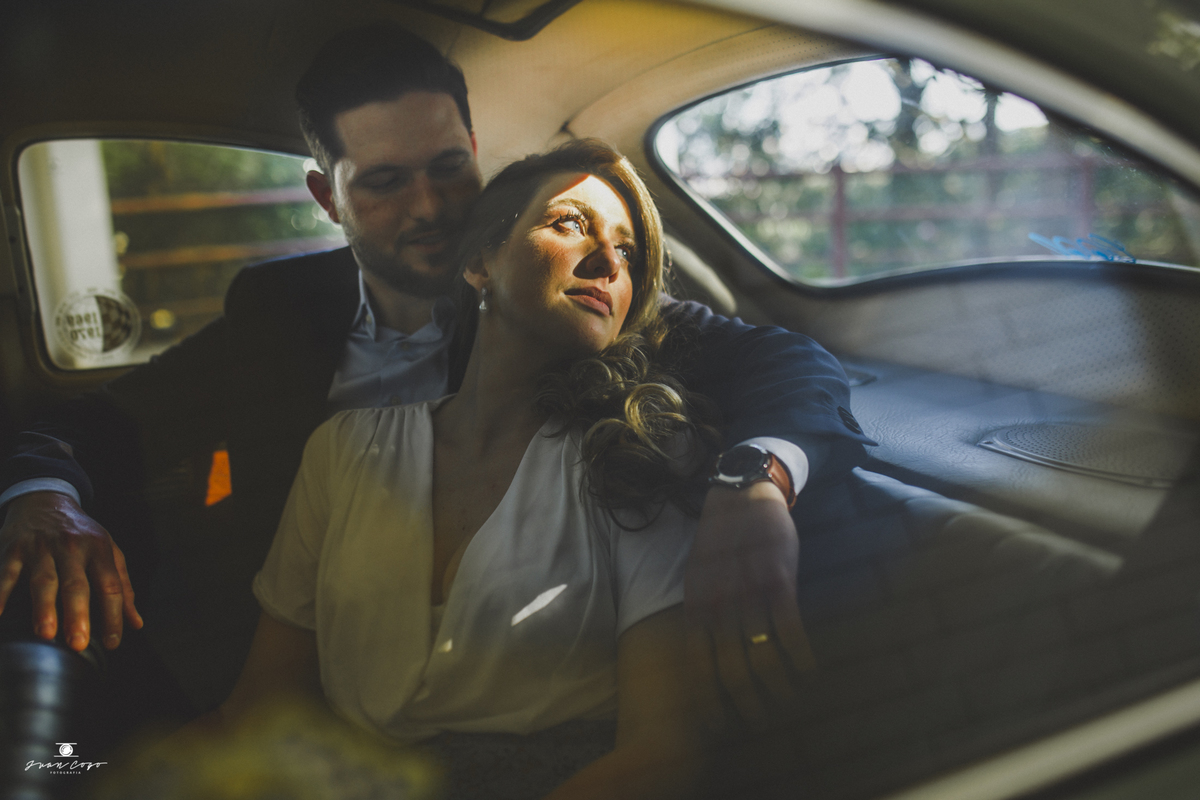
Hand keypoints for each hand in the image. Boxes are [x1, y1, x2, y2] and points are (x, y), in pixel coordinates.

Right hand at [0, 491, 141, 650]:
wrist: (45, 500)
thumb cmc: (82, 534)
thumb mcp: (109, 551)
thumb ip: (123, 586)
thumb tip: (136, 624)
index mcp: (100, 548)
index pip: (111, 585)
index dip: (114, 615)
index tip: (112, 643)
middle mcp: (72, 546)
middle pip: (77, 583)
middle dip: (77, 613)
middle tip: (78, 643)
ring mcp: (42, 547)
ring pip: (43, 579)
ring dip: (44, 607)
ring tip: (45, 633)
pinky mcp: (14, 548)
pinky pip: (7, 572)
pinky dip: (1, 592)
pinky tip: (0, 612)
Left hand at [684, 482, 814, 730]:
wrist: (743, 493)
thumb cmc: (720, 539)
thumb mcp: (697, 576)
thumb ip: (701, 613)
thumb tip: (704, 655)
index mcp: (696, 605)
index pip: (699, 666)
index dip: (710, 699)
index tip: (721, 725)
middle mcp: (720, 605)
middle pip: (733, 670)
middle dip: (747, 704)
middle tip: (760, 724)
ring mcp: (750, 594)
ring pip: (764, 656)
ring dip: (778, 687)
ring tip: (788, 704)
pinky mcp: (779, 581)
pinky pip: (791, 630)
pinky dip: (801, 657)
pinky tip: (810, 672)